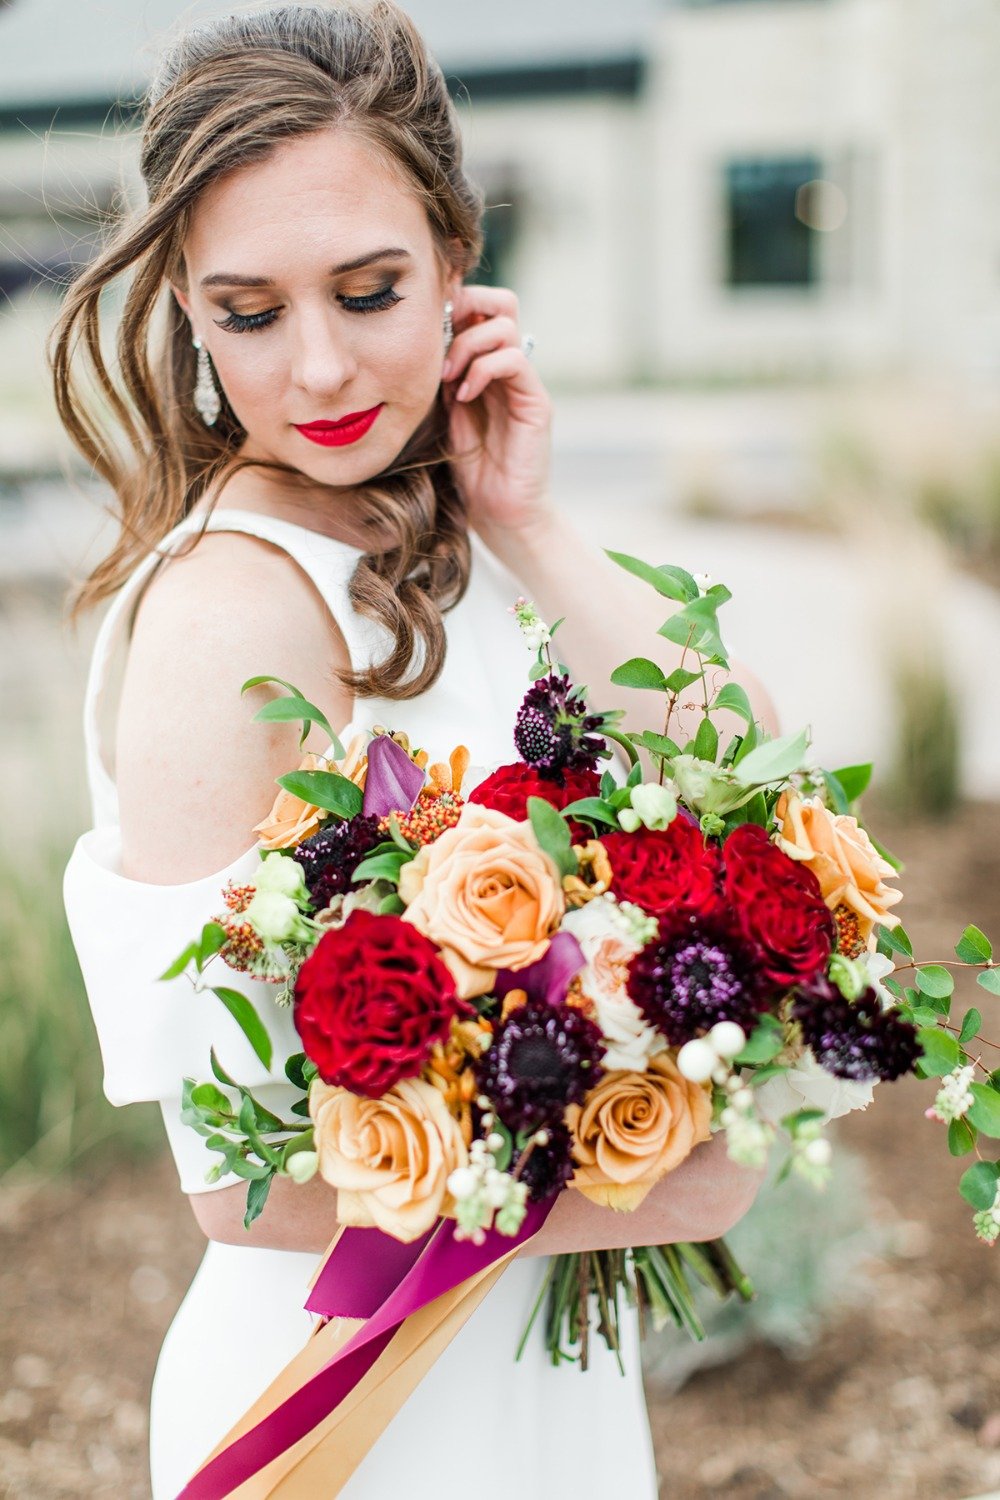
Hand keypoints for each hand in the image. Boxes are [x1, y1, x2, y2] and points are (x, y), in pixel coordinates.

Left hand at [441, 282, 553, 539]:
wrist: (497, 512)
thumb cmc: (467, 469)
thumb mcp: (440, 413)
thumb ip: (435, 378)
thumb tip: (408, 343)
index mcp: (485, 365)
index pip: (478, 308)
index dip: (451, 305)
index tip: (421, 331)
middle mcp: (508, 367)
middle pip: (500, 302)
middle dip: (465, 308)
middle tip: (438, 339)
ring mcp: (524, 382)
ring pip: (505, 325)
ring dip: (467, 344)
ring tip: (447, 376)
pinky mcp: (536, 401)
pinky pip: (513, 360)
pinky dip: (483, 369)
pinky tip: (463, 395)